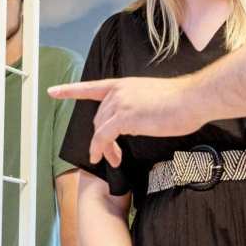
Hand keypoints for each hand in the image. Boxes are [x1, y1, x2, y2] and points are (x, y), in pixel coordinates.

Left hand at [48, 75, 208, 167]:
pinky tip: (107, 158)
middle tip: (112, 155)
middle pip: (98, 118)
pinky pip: (104, 137)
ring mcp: (120, 103)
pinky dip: (102, 148)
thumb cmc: (180, 101)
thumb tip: (134, 121)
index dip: (70, 90)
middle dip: (100, 138)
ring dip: (103, 147)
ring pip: (100, 129)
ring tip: (114, 160)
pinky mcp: (125, 117)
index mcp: (124, 85)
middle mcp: (118, 92)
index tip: (52, 91)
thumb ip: (137, 106)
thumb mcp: (153, 98)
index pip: (91, 87)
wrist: (193, 99)